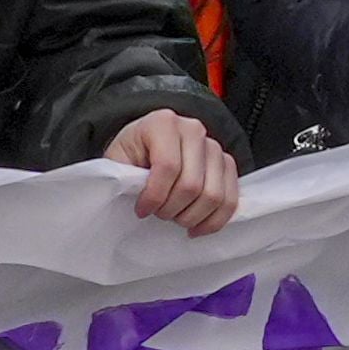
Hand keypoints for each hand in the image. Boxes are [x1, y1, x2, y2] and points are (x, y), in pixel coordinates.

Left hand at [104, 112, 240, 229]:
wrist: (145, 146)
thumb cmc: (130, 155)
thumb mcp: (118, 160)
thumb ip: (125, 178)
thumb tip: (142, 206)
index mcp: (163, 123)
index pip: (168, 166)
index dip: (154, 196)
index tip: (141, 211)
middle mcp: (193, 129)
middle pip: (192, 184)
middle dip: (172, 209)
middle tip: (158, 214)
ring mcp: (213, 146)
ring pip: (214, 195)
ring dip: (191, 216)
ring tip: (174, 217)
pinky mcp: (226, 163)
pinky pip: (231, 198)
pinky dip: (214, 219)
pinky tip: (196, 226)